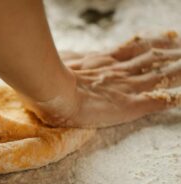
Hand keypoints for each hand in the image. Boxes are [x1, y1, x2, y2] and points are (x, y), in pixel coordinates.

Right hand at [34, 32, 180, 127]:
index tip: (167, 39)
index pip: (134, 49)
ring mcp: (127, 87)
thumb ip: (73, 58)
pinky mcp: (131, 105)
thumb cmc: (54, 79)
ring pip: (159, 75)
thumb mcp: (66, 61)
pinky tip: (180, 98)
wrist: (54, 92)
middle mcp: (119, 71)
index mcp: (104, 60)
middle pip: (151, 59)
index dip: (152, 44)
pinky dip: (171, 99)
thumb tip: (72, 54)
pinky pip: (157, 101)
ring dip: (177, 70)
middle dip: (170, 55)